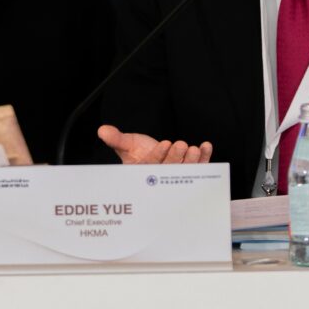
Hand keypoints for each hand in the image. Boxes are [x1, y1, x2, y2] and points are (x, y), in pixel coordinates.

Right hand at [97, 125, 211, 164]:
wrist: (150, 154)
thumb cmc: (137, 152)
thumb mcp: (126, 144)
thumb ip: (116, 138)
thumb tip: (102, 130)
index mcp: (145, 174)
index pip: (152, 166)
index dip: (159, 155)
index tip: (165, 143)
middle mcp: (162, 178)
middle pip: (170, 169)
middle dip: (176, 157)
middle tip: (181, 145)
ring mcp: (177, 175)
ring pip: (186, 170)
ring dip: (192, 160)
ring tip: (194, 148)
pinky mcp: (190, 171)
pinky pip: (199, 165)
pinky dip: (204, 157)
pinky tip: (206, 146)